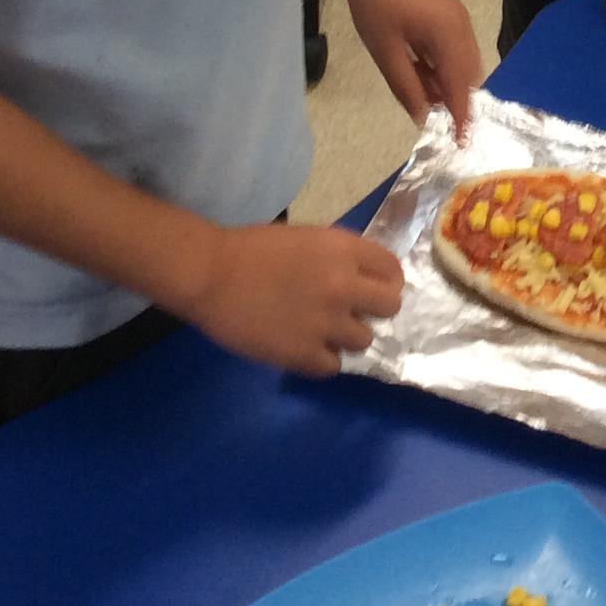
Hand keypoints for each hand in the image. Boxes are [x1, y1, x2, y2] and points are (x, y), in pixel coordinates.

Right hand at [183, 221, 403, 374]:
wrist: (211, 274)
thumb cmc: (252, 249)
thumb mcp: (308, 239)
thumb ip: (339, 257)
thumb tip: (361, 279)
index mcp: (343, 250)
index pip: (393, 270)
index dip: (386, 281)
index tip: (372, 289)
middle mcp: (343, 286)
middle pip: (390, 307)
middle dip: (375, 310)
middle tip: (352, 312)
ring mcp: (325, 322)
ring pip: (364, 341)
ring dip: (346, 337)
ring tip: (321, 331)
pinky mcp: (303, 353)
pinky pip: (333, 366)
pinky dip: (321, 359)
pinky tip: (304, 348)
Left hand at [341, 0, 482, 133]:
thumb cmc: (373, 3)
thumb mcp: (385, 51)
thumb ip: (406, 87)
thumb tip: (423, 118)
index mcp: (449, 35)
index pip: (462, 86)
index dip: (461, 116)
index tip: (461, 143)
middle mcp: (462, 25)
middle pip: (468, 74)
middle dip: (455, 99)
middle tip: (435, 121)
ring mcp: (456, 15)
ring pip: (461, 60)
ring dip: (446, 82)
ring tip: (420, 95)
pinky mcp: (447, 10)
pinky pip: (453, 46)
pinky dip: (442, 65)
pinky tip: (420, 71)